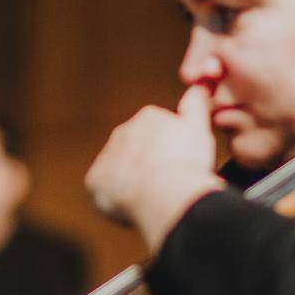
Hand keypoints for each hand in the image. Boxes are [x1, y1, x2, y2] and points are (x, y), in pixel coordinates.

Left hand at [85, 85, 223, 253]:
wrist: (162, 190)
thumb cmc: (186, 161)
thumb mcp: (199, 128)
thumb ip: (196, 106)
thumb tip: (197, 87)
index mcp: (149, 118)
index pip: (159, 134)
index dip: (172, 154)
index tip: (181, 168)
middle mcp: (123, 131)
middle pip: (137, 151)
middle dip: (149, 166)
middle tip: (166, 184)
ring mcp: (106, 155)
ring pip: (120, 170)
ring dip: (132, 182)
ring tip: (151, 198)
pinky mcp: (95, 180)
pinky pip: (104, 191)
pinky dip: (116, 199)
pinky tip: (133, 207)